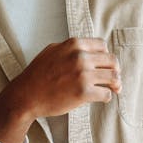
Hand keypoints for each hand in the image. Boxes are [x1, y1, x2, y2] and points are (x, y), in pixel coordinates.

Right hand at [0, 37, 121, 142]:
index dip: (106, 56)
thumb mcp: (52, 50)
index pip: (102, 46)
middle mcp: (80, 57)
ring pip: (113, 77)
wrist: (26, 95)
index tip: (105, 64)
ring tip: (114, 89)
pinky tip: (102, 98)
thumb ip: (70, 48)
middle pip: (111, 61)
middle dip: (115, 70)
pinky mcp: (84, 93)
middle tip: (114, 78)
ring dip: (115, 84)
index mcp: (74, 44)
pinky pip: (106, 94)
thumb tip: (88, 50)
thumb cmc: (37, 74)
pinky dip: (107, 96)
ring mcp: (83, 75)